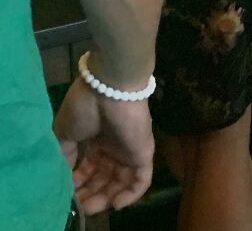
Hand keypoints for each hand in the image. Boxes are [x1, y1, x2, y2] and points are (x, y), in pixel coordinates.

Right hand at [54, 78, 154, 214]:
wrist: (110, 87)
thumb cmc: (86, 106)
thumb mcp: (65, 131)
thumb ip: (65, 154)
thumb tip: (63, 174)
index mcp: (96, 140)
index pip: (89, 169)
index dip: (78, 184)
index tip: (66, 194)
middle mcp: (113, 147)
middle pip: (103, 179)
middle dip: (90, 195)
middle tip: (77, 205)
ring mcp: (129, 150)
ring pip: (120, 183)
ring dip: (106, 198)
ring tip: (90, 207)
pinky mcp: (144, 153)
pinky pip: (141, 180)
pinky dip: (130, 195)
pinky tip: (114, 204)